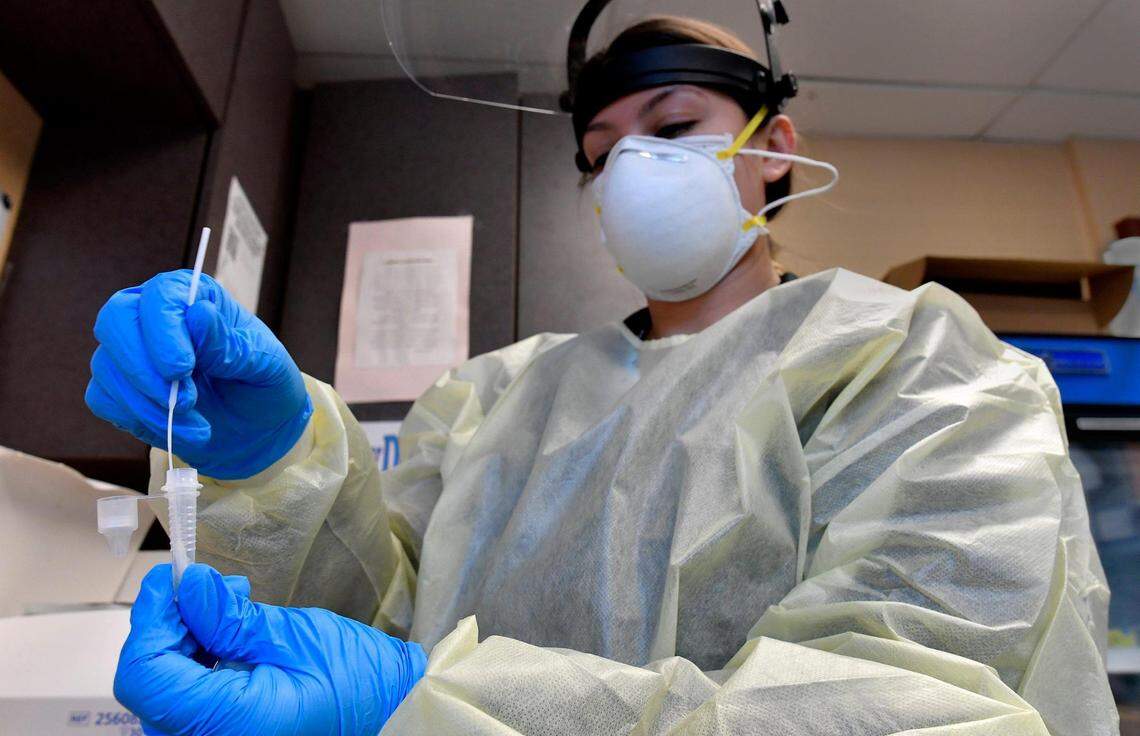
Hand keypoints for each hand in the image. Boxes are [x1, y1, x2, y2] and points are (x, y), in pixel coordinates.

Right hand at [86, 270, 311, 478]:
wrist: (256, 429)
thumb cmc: (263, 386)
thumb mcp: (265, 365)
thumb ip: (230, 344)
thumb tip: (198, 314)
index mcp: (193, 297)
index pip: (159, 295)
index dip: (163, 330)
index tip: (182, 369)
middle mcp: (152, 316)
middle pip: (115, 320)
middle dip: (144, 369)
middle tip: (184, 401)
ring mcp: (130, 352)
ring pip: (108, 367)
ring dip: (150, 406)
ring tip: (198, 426)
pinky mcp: (118, 388)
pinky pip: (103, 399)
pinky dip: (139, 420)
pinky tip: (178, 430)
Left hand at [115, 564, 426, 735]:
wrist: (391, 714)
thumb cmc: (360, 682)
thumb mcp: (296, 638)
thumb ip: (233, 619)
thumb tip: (189, 588)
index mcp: (228, 725)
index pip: (147, 674)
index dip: (150, 619)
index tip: (169, 579)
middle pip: (149, 684)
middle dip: (168, 627)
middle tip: (206, 587)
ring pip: (163, 693)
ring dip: (182, 643)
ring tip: (226, 606)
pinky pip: (185, 705)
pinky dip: (195, 665)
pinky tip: (226, 637)